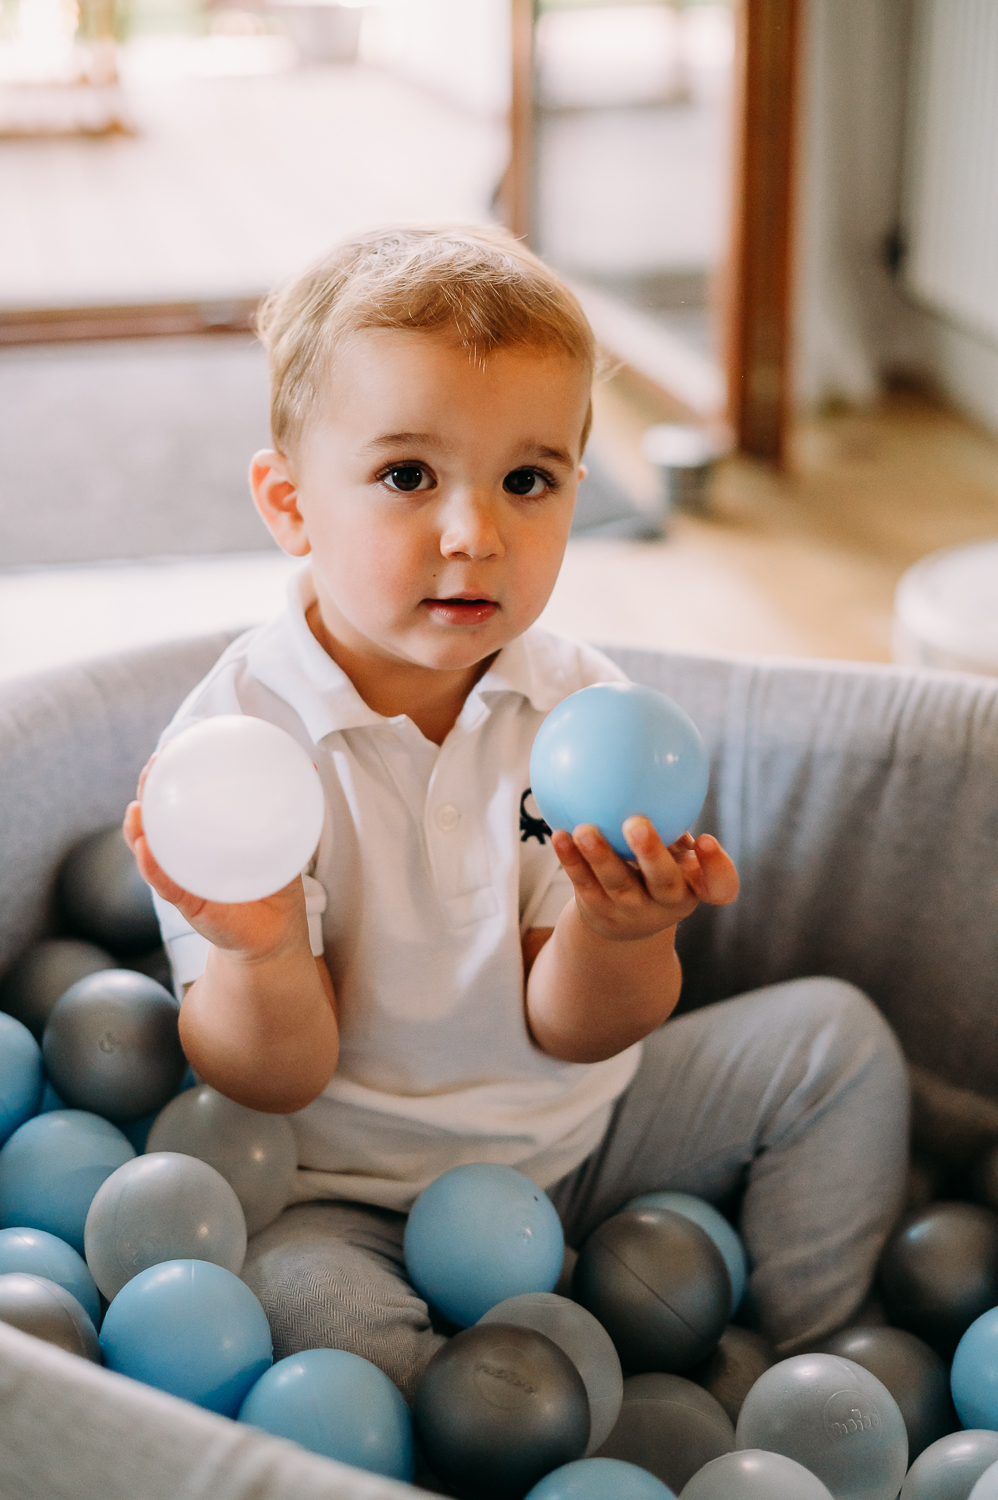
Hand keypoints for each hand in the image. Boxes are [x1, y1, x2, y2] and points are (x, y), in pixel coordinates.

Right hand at [122, 756, 308, 962]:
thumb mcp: (283, 840)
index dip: (167, 774)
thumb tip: (307, 763)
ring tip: (136, 809)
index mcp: (203, 835)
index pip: (177, 799)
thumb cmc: (272, 882)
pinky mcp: (189, 904)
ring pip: (151, 850)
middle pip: (154, 818)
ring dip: (137, 828)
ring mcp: (183, 878)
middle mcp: (186, 854)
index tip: (167, 748)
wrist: (275, 934)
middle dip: (146, 792)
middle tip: (151, 768)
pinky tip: (145, 849)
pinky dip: (153, 866)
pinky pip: (166, 884)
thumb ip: (292, 807)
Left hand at [552, 817, 738, 943]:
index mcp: (694, 886)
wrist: (624, 920)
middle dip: (651, 855)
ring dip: (600, 856)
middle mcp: (667, 902)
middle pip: (664, 883)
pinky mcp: (600, 911)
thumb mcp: (675, 849)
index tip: (707, 840)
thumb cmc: (656, 869)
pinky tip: (559, 835)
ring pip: (617, 883)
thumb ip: (675, 815)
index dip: (717, 868)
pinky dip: (571, 860)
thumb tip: (663, 754)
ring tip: (585, 830)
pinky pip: (584, 883)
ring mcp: (633, 911)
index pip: (720, 887)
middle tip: (636, 824)